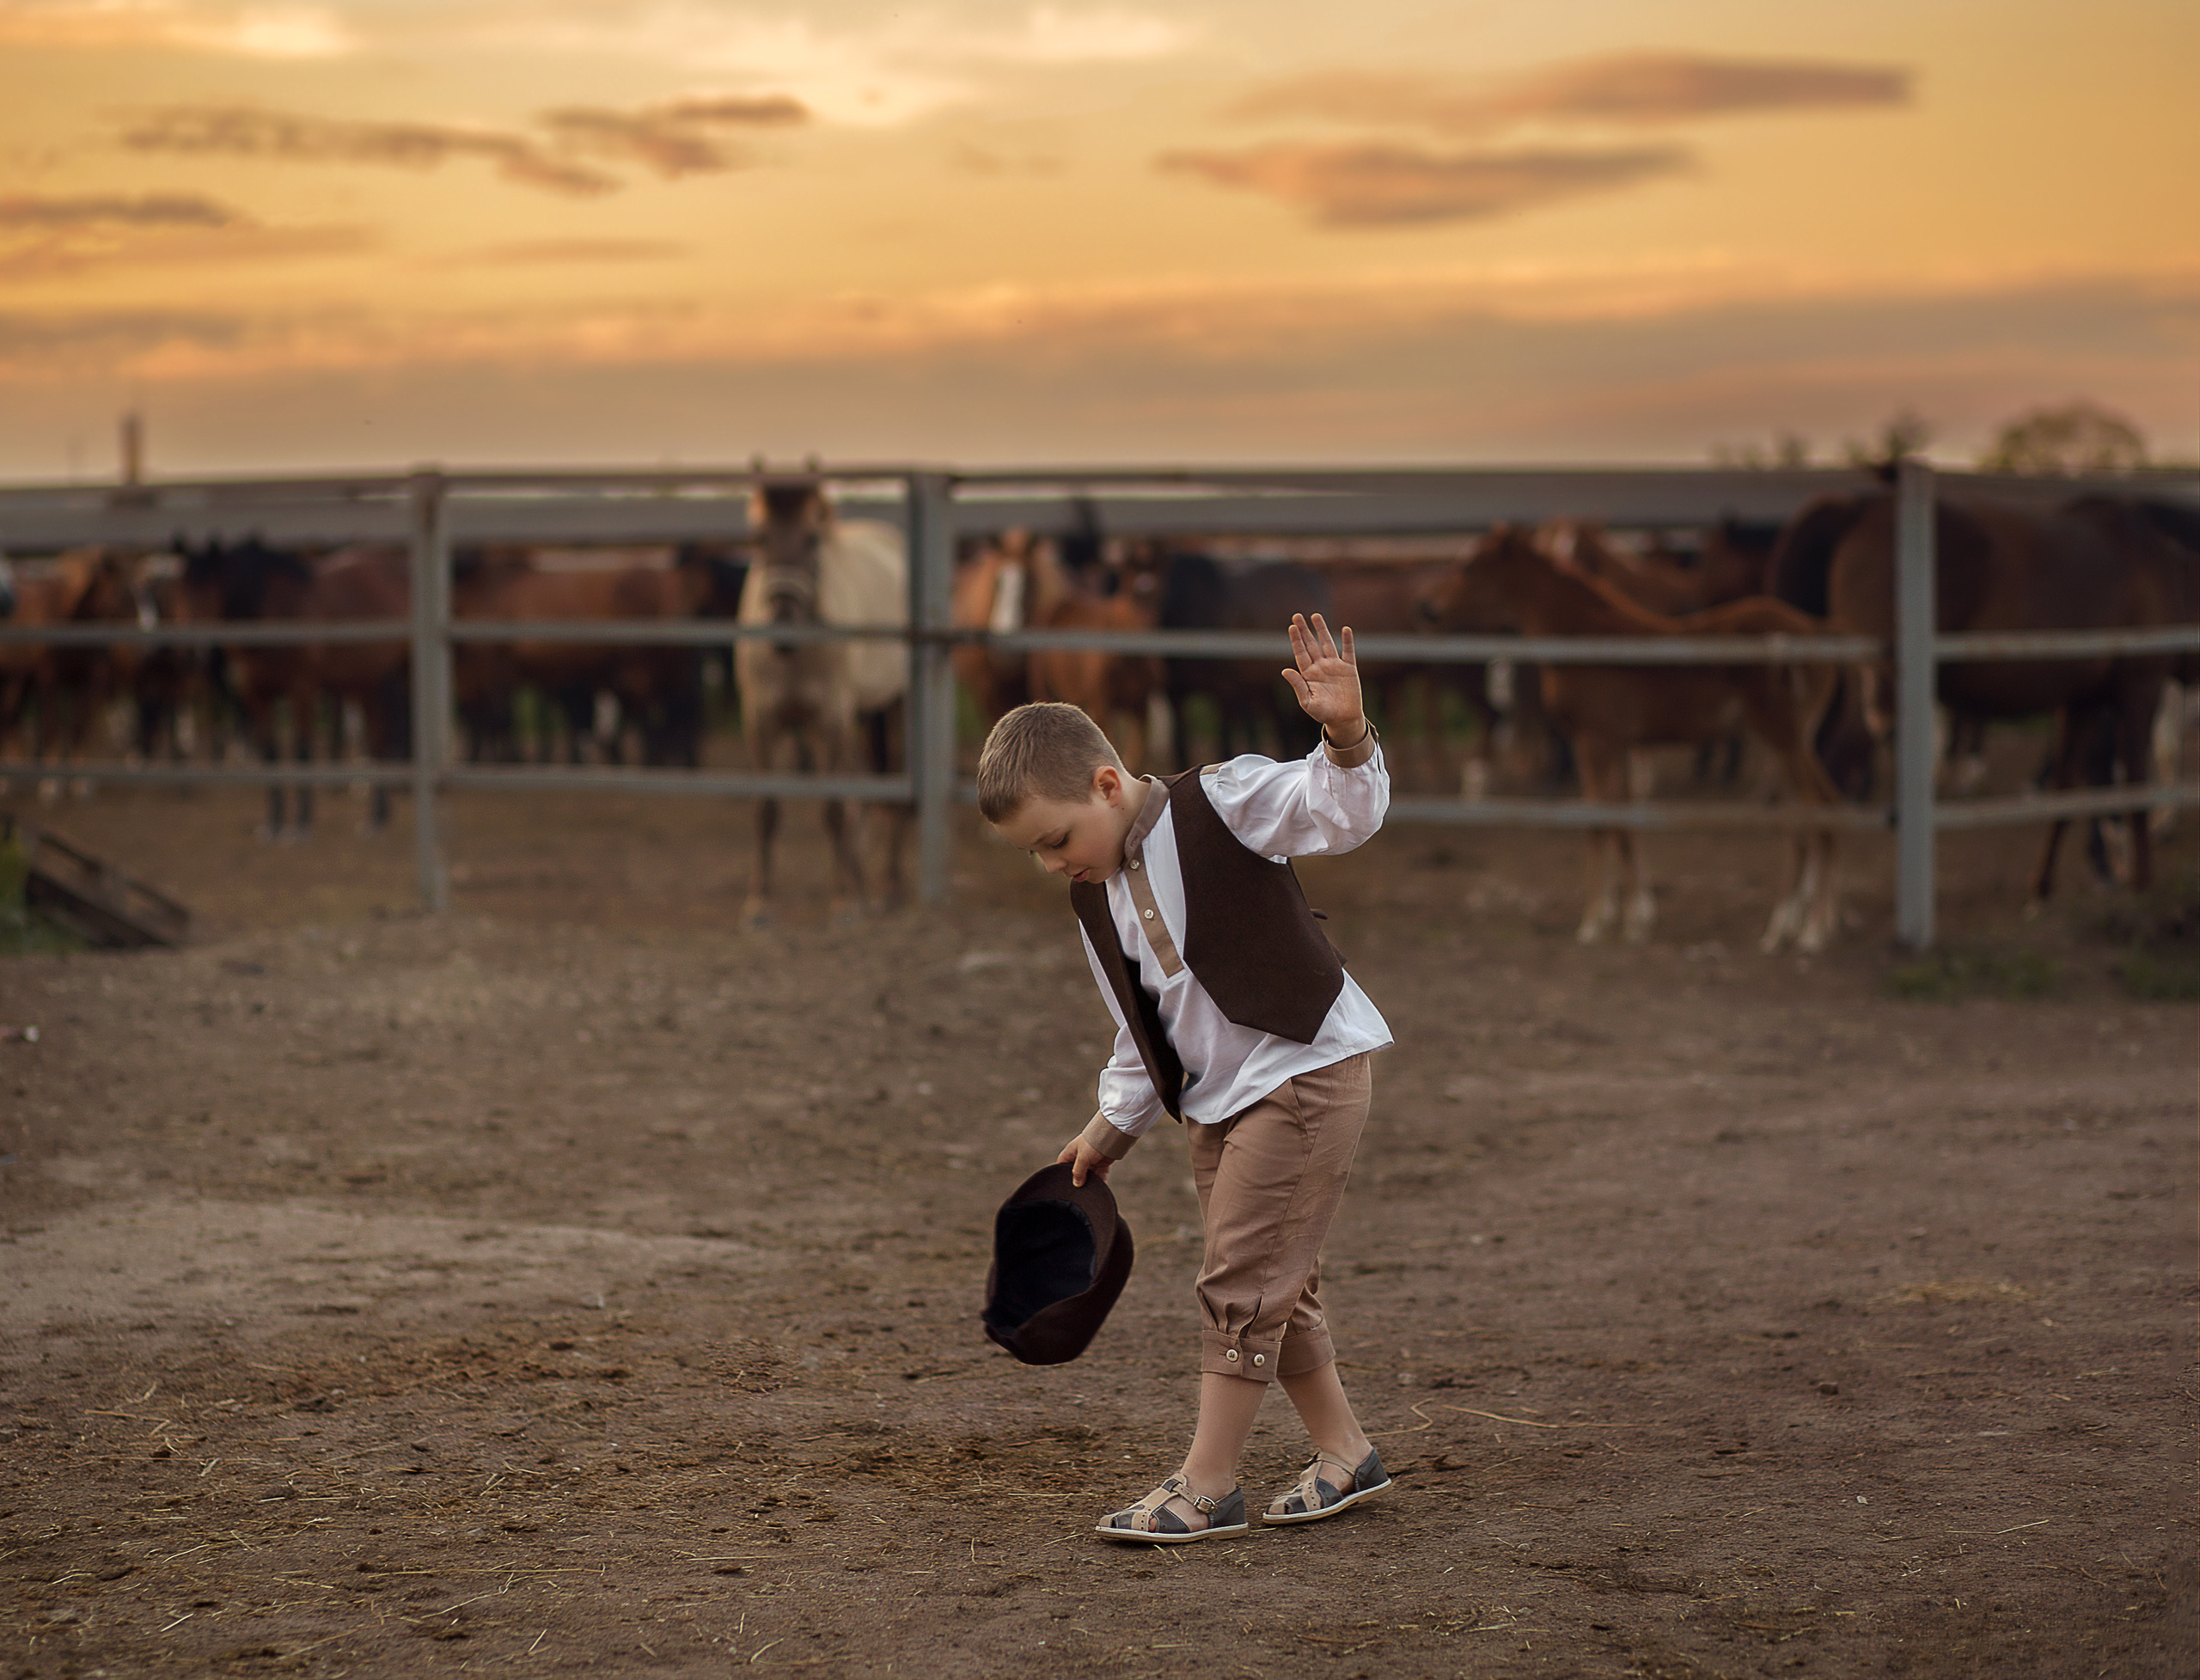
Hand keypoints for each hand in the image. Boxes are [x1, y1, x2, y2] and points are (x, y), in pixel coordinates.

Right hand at [1056, 1135, 1111, 1187]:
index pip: (1062, 1165)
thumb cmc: (1094, 1141)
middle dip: (1078, 1180)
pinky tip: (1101, 1187)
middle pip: (1076, 1172)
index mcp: (1071, 1152)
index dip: (1061, 1174)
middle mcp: (1080, 1157)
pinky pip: (1100, 1174)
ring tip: (1091, 1190)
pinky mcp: (1102, 1163)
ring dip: (1091, 1182)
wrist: (1113, 1134)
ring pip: (1089, 1175)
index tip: (1064, 1185)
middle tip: (1079, 1190)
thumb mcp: (1083, 1158)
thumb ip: (1078, 1172)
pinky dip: (1101, 1180)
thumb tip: (1076, 1184)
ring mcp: (1091, 1160)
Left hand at [1281, 612, 1364, 738]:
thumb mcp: (1307, 702)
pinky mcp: (1349, 669)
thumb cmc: (1323, 713)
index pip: (1301, 653)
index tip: (1292, 627)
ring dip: (1321, 630)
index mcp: (1308, 674)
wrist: (1343, 720)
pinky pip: (1348, 652)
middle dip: (1304, 630)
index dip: (1296, 640)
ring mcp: (1334, 666)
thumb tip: (1285, 670)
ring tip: (1315, 616)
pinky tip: (1345, 629)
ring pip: (1327, 643)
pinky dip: (1348, 641)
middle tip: (1297, 616)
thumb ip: (1298, 685)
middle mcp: (1320, 667)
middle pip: (1311, 644)